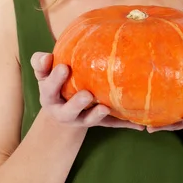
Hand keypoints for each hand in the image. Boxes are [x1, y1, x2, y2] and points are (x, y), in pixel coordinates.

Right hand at [30, 52, 144, 130]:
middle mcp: (64, 111)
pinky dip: (124, 124)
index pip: (48, 87)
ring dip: (97, 115)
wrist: (63, 109)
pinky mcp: (98, 123)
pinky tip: (140, 127)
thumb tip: (46, 56)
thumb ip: (42, 63)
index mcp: (50, 96)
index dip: (54, 79)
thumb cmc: (56, 82)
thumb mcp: (45, 72)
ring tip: (105, 108)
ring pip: (88, 120)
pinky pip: (112, 124)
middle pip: (68, 110)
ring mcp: (81, 119)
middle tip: (86, 94)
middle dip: (76, 103)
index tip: (63, 67)